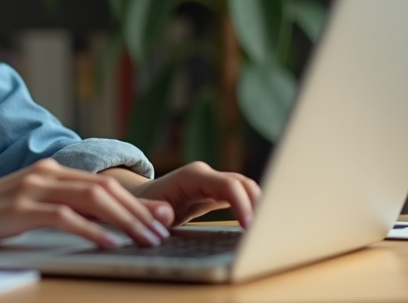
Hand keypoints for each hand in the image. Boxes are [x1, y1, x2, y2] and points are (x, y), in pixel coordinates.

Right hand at [0, 158, 173, 248]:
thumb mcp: (27, 209)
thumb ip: (59, 210)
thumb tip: (101, 227)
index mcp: (49, 172)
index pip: (103, 184)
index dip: (136, 202)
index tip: (160, 219)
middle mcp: (45, 173)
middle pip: (105, 189)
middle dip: (139, 212)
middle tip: (164, 231)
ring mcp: (33, 188)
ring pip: (93, 199)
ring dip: (125, 221)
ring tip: (146, 240)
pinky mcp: (21, 208)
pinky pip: (66, 218)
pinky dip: (93, 231)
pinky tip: (109, 245)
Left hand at [130, 161, 260, 227]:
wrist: (139, 200)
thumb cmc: (140, 207)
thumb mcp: (143, 211)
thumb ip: (153, 212)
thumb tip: (167, 214)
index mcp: (191, 176)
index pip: (228, 185)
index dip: (243, 204)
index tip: (250, 227)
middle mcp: (205, 175)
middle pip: (244, 184)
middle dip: (260, 205)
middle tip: (267, 232)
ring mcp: (212, 182)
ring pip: (246, 189)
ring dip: (260, 206)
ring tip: (267, 231)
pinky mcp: (216, 192)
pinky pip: (241, 196)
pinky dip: (252, 208)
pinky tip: (258, 226)